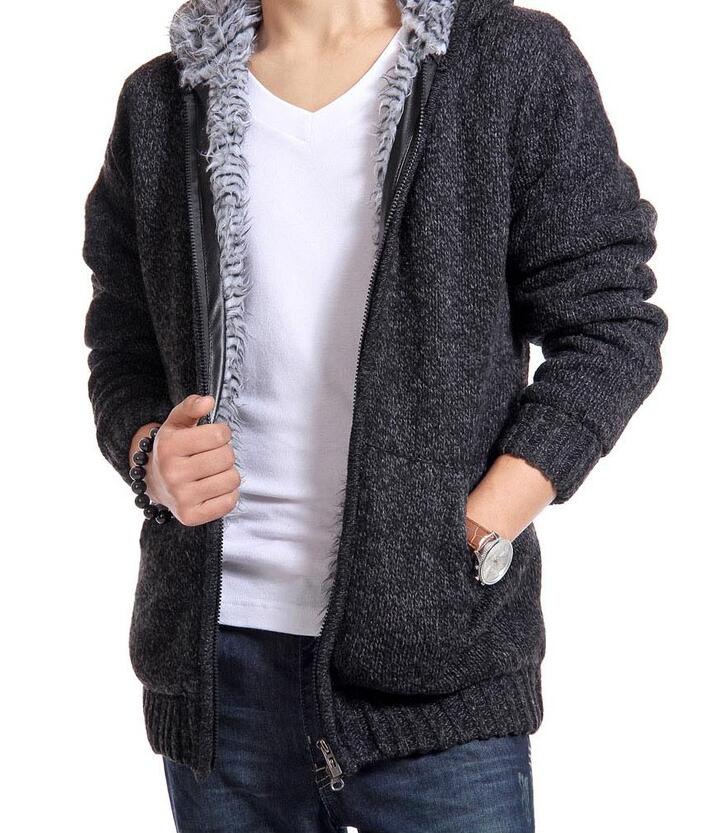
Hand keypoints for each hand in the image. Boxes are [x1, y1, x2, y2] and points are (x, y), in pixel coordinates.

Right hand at [130, 394, 240, 525]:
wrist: (154, 482)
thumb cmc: (172, 449)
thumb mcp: (176, 423)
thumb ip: (191, 407)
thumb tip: (208, 400)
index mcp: (169, 447)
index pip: (219, 435)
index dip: (222, 433)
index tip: (213, 437)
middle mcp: (172, 473)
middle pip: (227, 457)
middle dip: (225, 453)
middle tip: (212, 456)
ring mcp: (181, 497)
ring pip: (231, 479)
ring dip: (228, 474)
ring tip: (213, 472)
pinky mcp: (191, 516)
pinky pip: (229, 502)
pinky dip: (227, 494)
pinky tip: (214, 488)